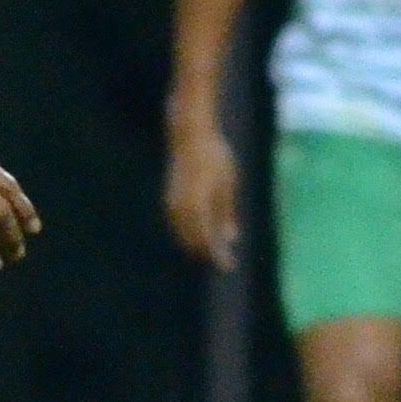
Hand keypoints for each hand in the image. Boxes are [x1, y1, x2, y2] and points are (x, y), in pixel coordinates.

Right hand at [164, 122, 240, 271]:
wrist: (189, 135)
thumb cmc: (214, 156)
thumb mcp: (228, 183)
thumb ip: (226, 212)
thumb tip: (231, 238)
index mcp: (198, 205)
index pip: (207, 240)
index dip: (218, 256)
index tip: (229, 266)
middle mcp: (181, 207)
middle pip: (193, 242)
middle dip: (208, 254)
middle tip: (225, 262)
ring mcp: (172, 203)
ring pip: (183, 236)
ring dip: (197, 246)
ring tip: (214, 253)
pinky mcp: (169, 199)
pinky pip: (178, 226)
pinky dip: (189, 235)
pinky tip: (201, 237)